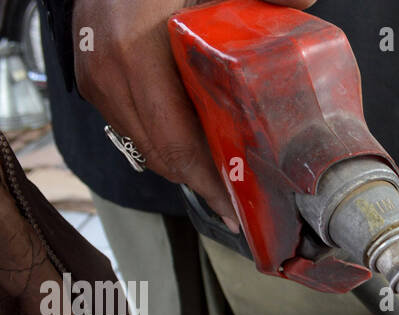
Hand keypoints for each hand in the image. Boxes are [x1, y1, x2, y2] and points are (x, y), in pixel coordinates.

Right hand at [72, 0, 314, 224]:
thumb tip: (306, 2)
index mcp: (136, 52)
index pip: (174, 141)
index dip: (208, 182)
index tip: (235, 209)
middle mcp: (109, 74)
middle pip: (162, 154)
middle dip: (203, 184)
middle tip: (240, 205)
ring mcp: (96, 82)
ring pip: (147, 147)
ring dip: (186, 165)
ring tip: (225, 182)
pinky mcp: (92, 84)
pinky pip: (134, 129)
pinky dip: (167, 142)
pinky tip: (199, 147)